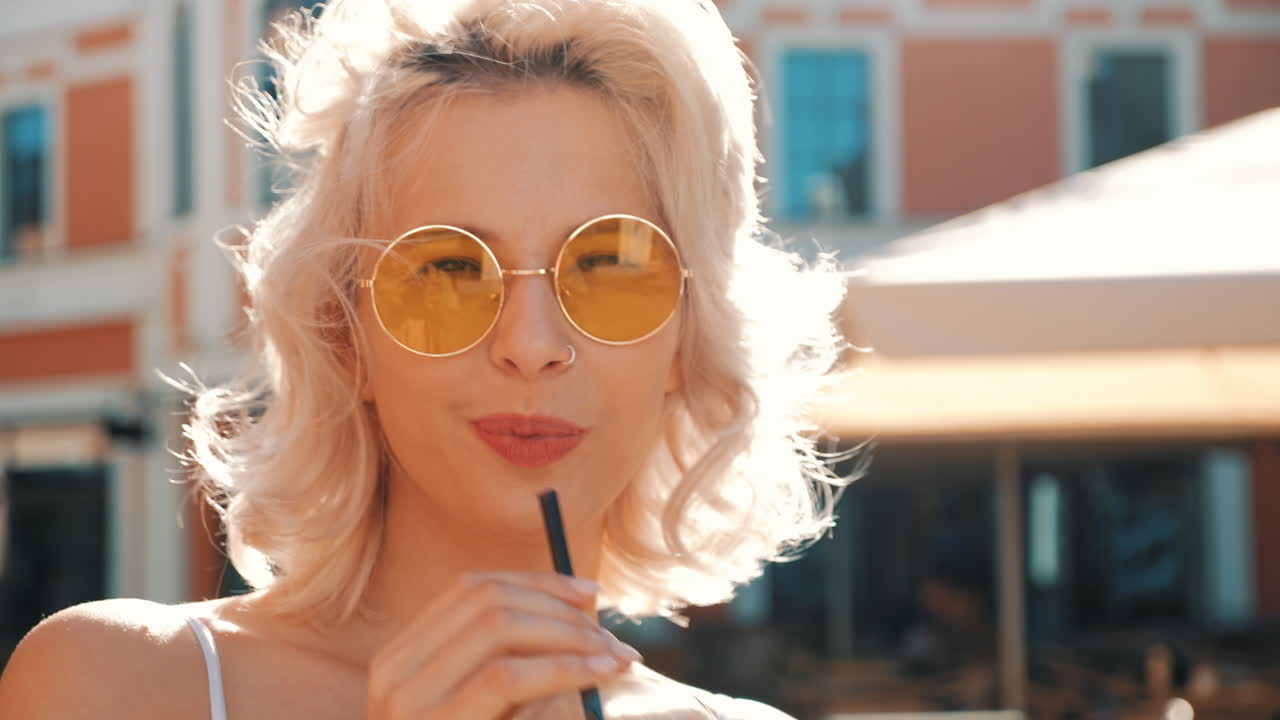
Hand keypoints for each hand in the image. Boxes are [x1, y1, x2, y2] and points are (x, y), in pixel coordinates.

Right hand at [367, 571, 641, 718]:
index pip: (471, 588)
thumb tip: (579, 609)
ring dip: (569, 634)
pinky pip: (507, 676)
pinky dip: (565, 666)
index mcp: (402, 658)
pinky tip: (601, 672)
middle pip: (488, 600)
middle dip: (561, 610)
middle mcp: (393, 671)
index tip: (591, 593)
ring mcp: (406, 700)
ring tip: (616, 657)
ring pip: (499, 626)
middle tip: (612, 637)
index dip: (538, 583)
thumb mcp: (489, 712)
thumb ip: (513, 665)